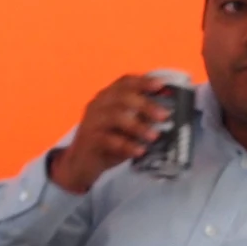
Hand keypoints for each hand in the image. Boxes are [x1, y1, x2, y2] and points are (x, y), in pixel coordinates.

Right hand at [47, 74, 172, 193]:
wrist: (79, 164)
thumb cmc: (107, 141)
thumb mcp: (124, 127)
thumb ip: (140, 118)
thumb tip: (166, 115)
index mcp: (106, 97)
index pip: (124, 82)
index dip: (143, 81)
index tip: (161, 85)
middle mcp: (97, 105)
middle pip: (122, 97)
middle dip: (146, 105)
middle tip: (164, 116)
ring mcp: (92, 122)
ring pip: (116, 117)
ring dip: (138, 126)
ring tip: (154, 136)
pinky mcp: (89, 140)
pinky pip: (109, 140)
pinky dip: (127, 145)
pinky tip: (139, 151)